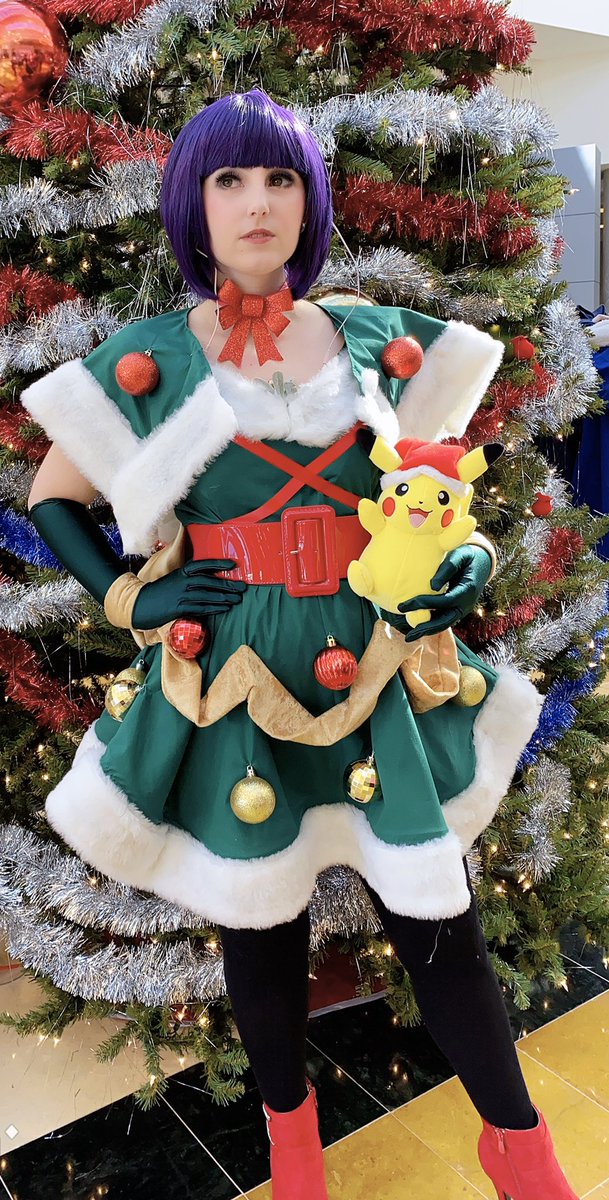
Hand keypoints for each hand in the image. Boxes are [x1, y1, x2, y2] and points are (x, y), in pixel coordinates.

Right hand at [131, 558, 246, 630]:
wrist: (141, 604)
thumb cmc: (161, 592)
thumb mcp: (174, 579)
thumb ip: (189, 577)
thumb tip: (209, 577)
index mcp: (182, 572)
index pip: (202, 565)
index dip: (218, 563)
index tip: (233, 564)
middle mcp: (182, 581)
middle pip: (209, 581)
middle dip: (227, 584)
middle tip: (243, 587)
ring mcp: (180, 595)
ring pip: (207, 595)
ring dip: (224, 597)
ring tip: (238, 599)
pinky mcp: (179, 608)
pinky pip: (200, 608)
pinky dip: (214, 608)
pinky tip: (225, 608)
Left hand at [393, 544, 491, 642]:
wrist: (481, 563)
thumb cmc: (467, 557)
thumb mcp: (459, 555)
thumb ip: (447, 568)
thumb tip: (433, 586)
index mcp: (468, 589)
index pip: (444, 601)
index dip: (425, 604)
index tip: (404, 605)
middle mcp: (466, 604)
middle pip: (445, 621)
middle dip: (426, 628)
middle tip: (408, 636)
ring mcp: (462, 609)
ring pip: (444, 624)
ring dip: (427, 630)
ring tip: (409, 636)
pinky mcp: (457, 610)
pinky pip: (443, 620)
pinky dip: (430, 625)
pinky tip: (416, 627)